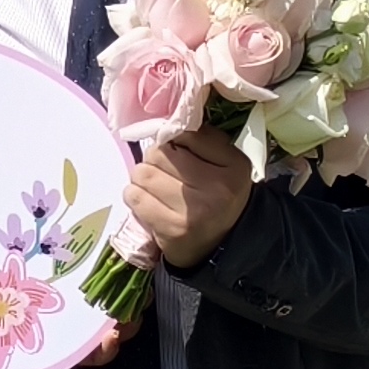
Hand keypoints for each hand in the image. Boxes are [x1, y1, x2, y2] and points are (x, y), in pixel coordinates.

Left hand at [122, 131, 254, 269]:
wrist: (220, 245)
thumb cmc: (218, 196)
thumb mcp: (226, 163)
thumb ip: (202, 139)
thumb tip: (167, 124)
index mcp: (233, 166)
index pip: (186, 134)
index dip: (173, 139)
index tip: (176, 151)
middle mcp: (216, 188)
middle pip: (159, 153)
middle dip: (154, 159)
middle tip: (163, 171)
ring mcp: (193, 212)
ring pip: (142, 173)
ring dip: (142, 178)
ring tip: (155, 187)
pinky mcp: (171, 229)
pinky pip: (134, 197)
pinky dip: (135, 196)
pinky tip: (148, 201)